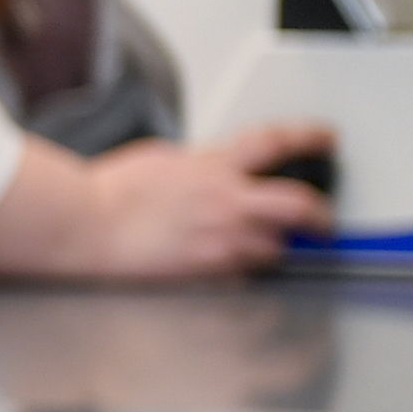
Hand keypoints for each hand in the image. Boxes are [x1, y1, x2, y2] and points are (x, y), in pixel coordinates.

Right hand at [0, 123, 333, 280]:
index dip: (310, 136)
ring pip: (275, 248)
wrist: (87, 225)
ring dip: (273, 246)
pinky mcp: (208, 273)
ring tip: (259, 247)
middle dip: (320, 215)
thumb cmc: (109, 192)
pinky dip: (240, 271)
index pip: (276, 142)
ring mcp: (221, 241)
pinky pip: (242, 275)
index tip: (325, 138)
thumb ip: (199, 164)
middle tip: (323, 220)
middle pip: (300, 205)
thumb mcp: (161, 158)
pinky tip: (223, 266)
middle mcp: (227, 203)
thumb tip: (215, 168)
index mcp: (213, 165)